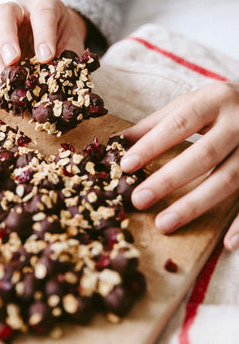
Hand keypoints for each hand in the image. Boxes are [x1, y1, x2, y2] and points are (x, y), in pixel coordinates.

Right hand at [0, 0, 86, 84]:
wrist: (54, 39)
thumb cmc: (64, 41)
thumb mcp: (72, 46)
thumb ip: (67, 59)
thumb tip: (60, 83)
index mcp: (44, 5)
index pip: (43, 12)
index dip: (44, 34)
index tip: (46, 57)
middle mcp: (17, 11)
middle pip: (2, 15)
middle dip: (6, 40)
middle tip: (13, 62)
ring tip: (7, 87)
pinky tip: (5, 94)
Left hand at [119, 81, 238, 250]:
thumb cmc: (218, 106)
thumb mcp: (189, 104)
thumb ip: (155, 123)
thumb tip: (115, 142)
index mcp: (214, 100)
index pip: (179, 124)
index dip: (152, 145)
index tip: (126, 166)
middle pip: (203, 155)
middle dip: (169, 179)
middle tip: (139, 199)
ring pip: (229, 179)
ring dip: (196, 205)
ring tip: (164, 223)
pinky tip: (228, 244)